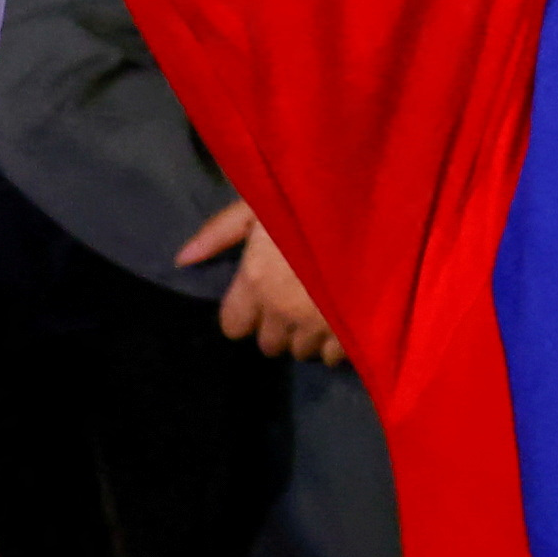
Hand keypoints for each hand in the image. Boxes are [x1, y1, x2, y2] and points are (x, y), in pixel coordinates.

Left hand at [180, 196, 345, 364]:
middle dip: (277, 326)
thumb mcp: (261, 202)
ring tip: (320, 307)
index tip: (258, 296)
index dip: (243, 314)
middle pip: (267, 344)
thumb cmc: (313, 199)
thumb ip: (221, 232)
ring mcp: (318, 325)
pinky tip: (343, 317)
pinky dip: (335, 342)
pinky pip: (331, 357)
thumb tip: (181, 260)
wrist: (376, 208)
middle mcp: (282, 311)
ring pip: (301, 352)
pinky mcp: (351, 333)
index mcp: (256, 280)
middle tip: (293, 298)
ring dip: (306, 335)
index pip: (232, 326)